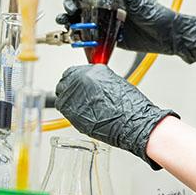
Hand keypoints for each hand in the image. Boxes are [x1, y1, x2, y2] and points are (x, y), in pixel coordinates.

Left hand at [54, 64, 176, 167]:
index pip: (72, 71)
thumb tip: (90, 81)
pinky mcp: (71, 114)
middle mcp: (79, 82)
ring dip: (70, 99)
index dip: (76, 78)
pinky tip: (85, 113)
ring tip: (84, 105)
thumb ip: (97, 78)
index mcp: (90, 71)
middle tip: (81, 94)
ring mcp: (73, 99)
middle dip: (71, 88)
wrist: (133, 124)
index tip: (80, 82)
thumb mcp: (114, 81)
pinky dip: (72, 111)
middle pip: (65, 83)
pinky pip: (65, 110)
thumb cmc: (130, 105)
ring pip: (62, 96)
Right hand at [56, 0, 195, 63]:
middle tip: (70, 11)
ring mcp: (106, 22)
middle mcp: (106, 7)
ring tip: (66, 23)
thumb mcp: (139, 0)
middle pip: (80, 3)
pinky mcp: (107, 38)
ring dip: (69, 19)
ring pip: (81, 18)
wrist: (167, 37)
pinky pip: (89, 35)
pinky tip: (73, 36)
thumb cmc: (156, 15)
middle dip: (70, 4)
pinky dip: (78, 35)